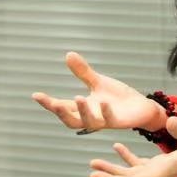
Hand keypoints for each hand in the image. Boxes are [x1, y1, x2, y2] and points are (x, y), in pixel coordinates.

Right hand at [32, 52, 164, 132]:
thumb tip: (68, 54)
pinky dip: (105, 111)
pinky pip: (110, 119)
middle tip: (52, 103)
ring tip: (77, 97)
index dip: (48, 103)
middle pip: (70, 120)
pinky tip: (103, 101)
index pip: (62, 106)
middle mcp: (91, 116)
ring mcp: (104, 121)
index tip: (36, 95)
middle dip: (60, 112)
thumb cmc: (118, 98)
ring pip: (88, 123)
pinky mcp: (118, 122)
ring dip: (82, 111)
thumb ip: (83, 72)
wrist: (141, 108)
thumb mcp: (98, 82)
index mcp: (84, 107)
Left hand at [87, 116, 176, 176]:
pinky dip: (128, 158)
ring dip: (115, 170)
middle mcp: (163, 172)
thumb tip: (168, 122)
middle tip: (91, 172)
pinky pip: (142, 164)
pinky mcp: (166, 162)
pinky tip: (118, 147)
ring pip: (134, 173)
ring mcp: (164, 168)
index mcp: (169, 169)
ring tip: (94, 165)